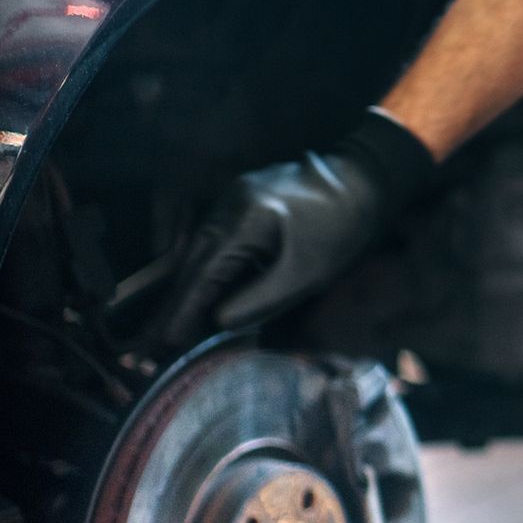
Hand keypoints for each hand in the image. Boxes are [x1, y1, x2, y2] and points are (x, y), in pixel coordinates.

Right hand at [160, 109, 436, 344]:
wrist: (363, 183)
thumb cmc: (342, 229)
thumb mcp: (307, 273)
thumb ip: (262, 298)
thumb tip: (219, 322)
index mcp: (244, 221)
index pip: (204, 273)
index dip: (185, 308)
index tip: (167, 340)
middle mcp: (228, 205)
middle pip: (192, 260)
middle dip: (177, 301)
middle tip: (159, 339)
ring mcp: (231, 198)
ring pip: (199, 248)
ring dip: (188, 284)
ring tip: (174, 320)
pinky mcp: (240, 200)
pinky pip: (211, 236)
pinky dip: (204, 265)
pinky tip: (199, 288)